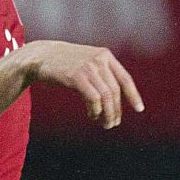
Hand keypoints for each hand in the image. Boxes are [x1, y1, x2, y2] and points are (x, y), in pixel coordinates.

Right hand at [21, 40, 143, 128]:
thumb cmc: (62, 63)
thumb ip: (99, 72)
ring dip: (107, 113)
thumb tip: (110, 96)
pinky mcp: (76, 76)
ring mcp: (88, 67)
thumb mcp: (86, 61)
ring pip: (106, 96)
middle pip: (114, 91)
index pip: (125, 78)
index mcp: (105, 55)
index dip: (133, 95)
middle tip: (113, 124)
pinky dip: (95, 110)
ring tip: (105, 124)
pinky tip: (92, 116)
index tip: (139, 109)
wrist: (40, 56)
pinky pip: (93, 98)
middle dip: (116, 110)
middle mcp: (99, 60)